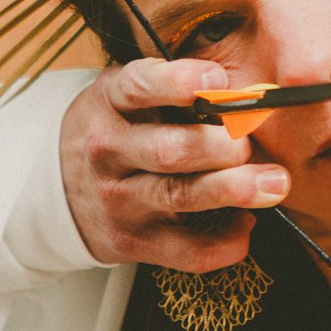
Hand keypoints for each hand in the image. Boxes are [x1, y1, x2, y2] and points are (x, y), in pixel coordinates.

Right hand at [60, 58, 291, 270]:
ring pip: (179, 197)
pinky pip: (186, 251)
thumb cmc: (116, 130)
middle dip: (220, 146)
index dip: (178, 82)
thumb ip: (173, 90)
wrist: (57, 190)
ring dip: (233, 189)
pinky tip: (246, 224)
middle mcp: (109, 151)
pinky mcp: (132, 242)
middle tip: (249, 143)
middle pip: (169, 150)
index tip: (216, 79)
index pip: (138, 87)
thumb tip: (247, 95)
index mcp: (110, 103)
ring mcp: (119, 200)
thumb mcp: (125, 96)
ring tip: (274, 183)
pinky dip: (224, 242)